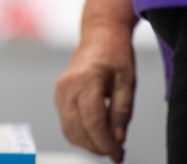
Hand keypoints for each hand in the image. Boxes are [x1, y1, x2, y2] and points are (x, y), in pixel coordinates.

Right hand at [54, 22, 135, 162]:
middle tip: (116, 153)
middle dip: (97, 146)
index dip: (105, 142)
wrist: (100, 35)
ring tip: (108, 145)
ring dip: (88, 143)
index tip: (118, 155)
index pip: (92, 121)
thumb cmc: (115, 54)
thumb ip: (122, 111)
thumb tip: (118, 138)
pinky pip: (66, 122)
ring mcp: (59, 91)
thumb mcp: (128, 82)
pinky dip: (80, 134)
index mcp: (85, 80)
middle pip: (77, 129)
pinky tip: (96, 135)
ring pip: (68, 129)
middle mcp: (66, 87)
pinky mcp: (59, 96)